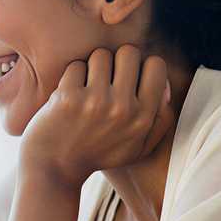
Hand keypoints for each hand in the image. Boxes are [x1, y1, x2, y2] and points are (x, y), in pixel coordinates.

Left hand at [19, 45, 173, 186]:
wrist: (54, 168)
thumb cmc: (96, 155)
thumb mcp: (137, 148)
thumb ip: (160, 120)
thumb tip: (166, 86)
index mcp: (143, 118)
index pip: (156, 65)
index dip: (142, 67)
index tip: (129, 79)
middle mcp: (122, 108)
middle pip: (129, 52)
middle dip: (117, 61)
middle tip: (105, 78)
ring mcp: (94, 101)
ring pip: (101, 55)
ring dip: (92, 67)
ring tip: (86, 86)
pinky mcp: (68, 97)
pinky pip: (76, 65)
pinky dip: (71, 76)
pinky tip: (69, 94)